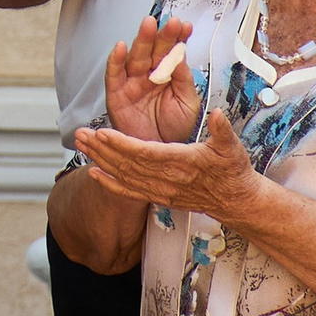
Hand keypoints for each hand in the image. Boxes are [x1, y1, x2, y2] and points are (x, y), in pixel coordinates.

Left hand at [71, 99, 260, 224]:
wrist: (235, 200)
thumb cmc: (232, 170)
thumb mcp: (231, 146)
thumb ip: (222, 130)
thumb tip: (217, 114)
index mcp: (182, 162)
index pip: (146, 153)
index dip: (122, 144)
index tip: (103, 133)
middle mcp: (167, 179)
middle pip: (127, 164)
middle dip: (102, 149)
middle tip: (80, 134)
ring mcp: (161, 190)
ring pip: (124, 176)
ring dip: (100, 161)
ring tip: (81, 145)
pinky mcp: (158, 197)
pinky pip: (129, 192)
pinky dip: (109, 184)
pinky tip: (93, 173)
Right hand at [104, 14, 201, 143]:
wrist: (159, 156)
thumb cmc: (174, 130)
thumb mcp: (187, 104)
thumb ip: (184, 81)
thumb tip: (181, 57)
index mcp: (168, 76)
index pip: (172, 51)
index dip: (178, 38)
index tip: (186, 26)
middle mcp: (149, 76)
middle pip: (154, 50)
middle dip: (162, 35)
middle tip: (171, 22)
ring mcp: (132, 83)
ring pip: (135, 57)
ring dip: (141, 40)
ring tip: (149, 25)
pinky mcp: (116, 94)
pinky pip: (114, 74)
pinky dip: (115, 60)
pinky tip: (121, 46)